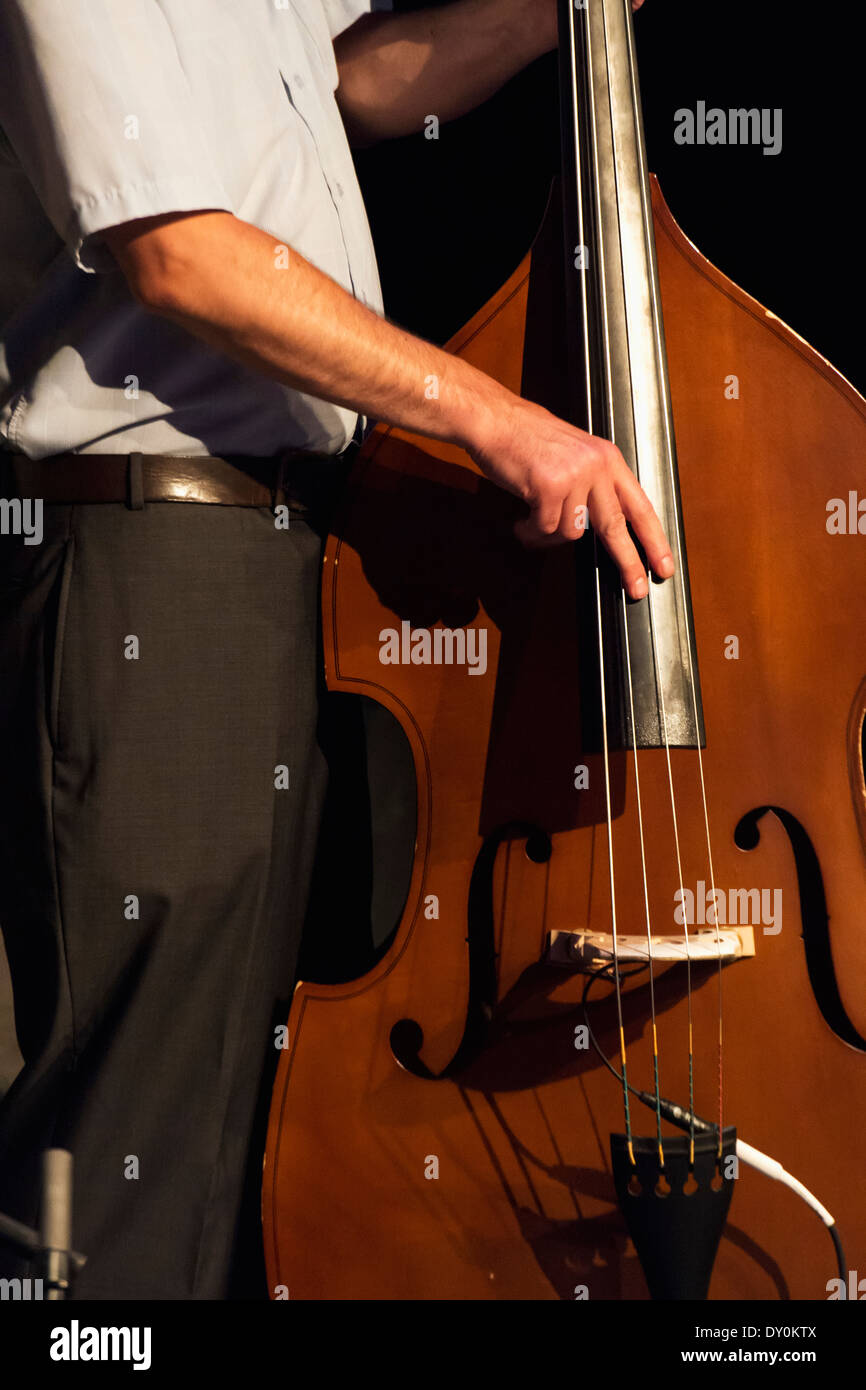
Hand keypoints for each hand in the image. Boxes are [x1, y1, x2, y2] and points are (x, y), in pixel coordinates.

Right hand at [468, 394, 673, 599]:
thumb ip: (593, 485)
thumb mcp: (574, 455)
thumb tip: (603, 526)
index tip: (663, 563)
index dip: (654, 539)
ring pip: (571, 532)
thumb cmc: (527, 439)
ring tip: (533, 522)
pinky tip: (521, 521)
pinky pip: (545, 528)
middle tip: (637, 588)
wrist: (495, 420)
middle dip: (629, 562)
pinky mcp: (548, 487)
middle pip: (616, 526)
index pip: (639, 505)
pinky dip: (530, 532)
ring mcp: (573, 475)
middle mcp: (596, 465)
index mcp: (607, 458)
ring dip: (550, 536)